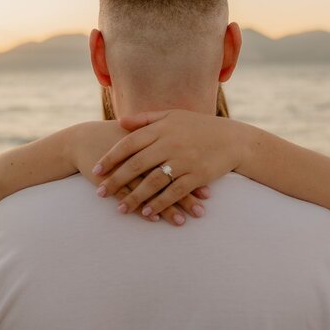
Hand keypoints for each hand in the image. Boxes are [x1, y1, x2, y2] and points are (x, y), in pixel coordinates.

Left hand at [91, 109, 250, 219]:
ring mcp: (183, 160)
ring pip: (152, 182)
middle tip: (101, 194)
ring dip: (135, 198)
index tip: (96, 171)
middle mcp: (170, 144)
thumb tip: (120, 122)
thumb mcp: (172, 116)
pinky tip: (147, 213)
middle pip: (136, 165)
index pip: (129, 144)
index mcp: (161, 128)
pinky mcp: (196, 176)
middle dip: (116, 181)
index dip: (111, 158)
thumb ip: (145, 119)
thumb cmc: (200, 126)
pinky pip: (173, 193)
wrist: (234, 139)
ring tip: (120, 210)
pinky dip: (159, 204)